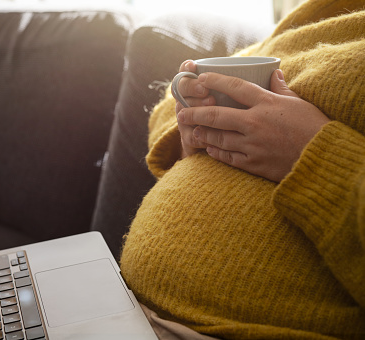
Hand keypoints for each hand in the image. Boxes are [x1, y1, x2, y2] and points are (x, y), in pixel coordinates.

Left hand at [176, 69, 330, 181]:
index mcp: (267, 104)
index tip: (200, 79)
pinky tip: (209, 149)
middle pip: (217, 115)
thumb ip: (281, 89)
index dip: (214, 81)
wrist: (322, 160)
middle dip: (195, 113)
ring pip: (218, 138)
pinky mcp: (253, 163)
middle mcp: (255, 123)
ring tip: (192, 130)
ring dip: (202, 133)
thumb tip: (273, 73)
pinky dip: (215, 152)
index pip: (235, 87)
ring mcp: (252, 144)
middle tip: (182, 112)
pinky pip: (227, 157)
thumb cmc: (314, 128)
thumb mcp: (299, 103)